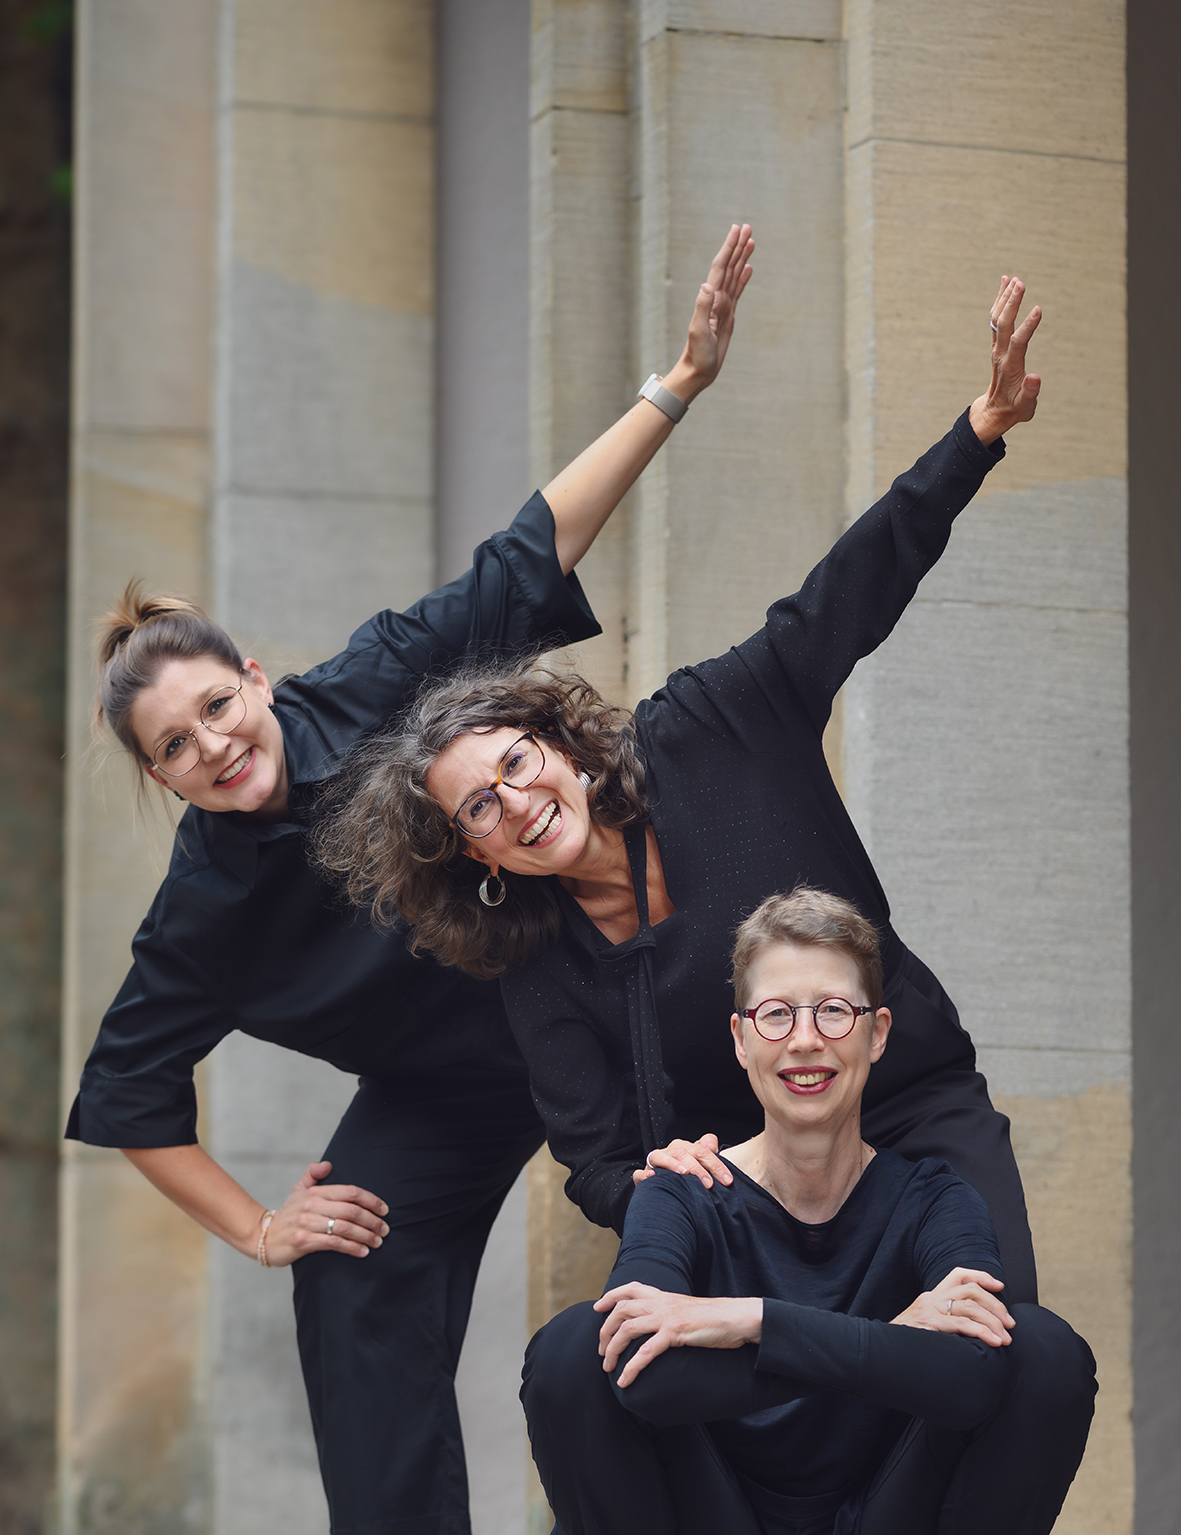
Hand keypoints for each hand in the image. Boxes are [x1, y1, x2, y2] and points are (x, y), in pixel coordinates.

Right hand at [259, 1160, 389, 1265]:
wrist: (263, 1236)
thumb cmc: (288, 1213)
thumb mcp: (298, 1189)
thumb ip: (313, 1174)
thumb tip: (328, 1164)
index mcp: (315, 1192)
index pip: (351, 1192)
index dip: (371, 1200)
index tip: (384, 1210)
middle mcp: (312, 1205)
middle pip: (351, 1211)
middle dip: (373, 1221)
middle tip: (385, 1230)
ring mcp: (307, 1223)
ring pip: (345, 1228)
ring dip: (366, 1236)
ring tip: (378, 1242)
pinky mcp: (304, 1241)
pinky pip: (334, 1243)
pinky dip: (352, 1248)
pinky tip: (363, 1252)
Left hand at [594, 1282, 761, 1386]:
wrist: (736, 1318)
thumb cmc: (715, 1318)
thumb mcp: (687, 1309)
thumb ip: (670, 1311)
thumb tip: (658, 1323)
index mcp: (664, 1296)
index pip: (630, 1288)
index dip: (611, 1296)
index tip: (598, 1308)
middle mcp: (661, 1303)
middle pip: (621, 1310)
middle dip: (605, 1330)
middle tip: (601, 1351)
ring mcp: (667, 1317)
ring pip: (627, 1329)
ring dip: (613, 1349)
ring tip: (608, 1367)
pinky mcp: (675, 1333)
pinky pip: (646, 1351)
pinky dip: (632, 1367)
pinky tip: (625, 1380)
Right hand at [632, 1131, 732, 1188]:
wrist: (664, 1184)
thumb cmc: (685, 1172)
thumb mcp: (699, 1162)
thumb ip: (707, 1152)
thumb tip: (713, 1145)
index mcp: (685, 1147)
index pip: (702, 1150)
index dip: (716, 1164)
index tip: (727, 1180)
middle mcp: (670, 1151)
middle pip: (684, 1153)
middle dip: (698, 1168)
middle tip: (709, 1184)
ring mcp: (655, 1163)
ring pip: (662, 1157)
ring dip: (673, 1164)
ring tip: (685, 1174)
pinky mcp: (643, 1176)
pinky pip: (640, 1174)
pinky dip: (645, 1175)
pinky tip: (652, 1177)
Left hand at [662, 224, 754, 404]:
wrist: (697, 371)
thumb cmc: (697, 355)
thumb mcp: (700, 332)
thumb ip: (703, 308)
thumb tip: (707, 285)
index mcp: (711, 299)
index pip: (721, 267)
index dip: (728, 247)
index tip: (737, 230)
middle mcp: (716, 299)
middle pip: (728, 266)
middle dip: (737, 246)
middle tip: (747, 226)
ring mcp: (722, 306)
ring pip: (734, 275)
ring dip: (741, 258)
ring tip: (750, 240)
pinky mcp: (728, 316)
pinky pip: (737, 291)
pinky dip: (743, 278)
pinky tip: (748, 268)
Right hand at [891, 1266, 1013, 1347]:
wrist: (878, 1351)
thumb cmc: (905, 1345)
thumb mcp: (924, 1328)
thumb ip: (944, 1324)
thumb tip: (973, 1332)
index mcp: (930, 1297)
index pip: (958, 1275)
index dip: (980, 1276)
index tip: (999, 1286)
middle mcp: (930, 1298)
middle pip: (970, 1290)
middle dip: (995, 1305)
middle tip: (1010, 1325)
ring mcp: (928, 1309)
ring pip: (969, 1306)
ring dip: (993, 1321)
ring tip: (1006, 1338)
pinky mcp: (929, 1323)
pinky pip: (961, 1324)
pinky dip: (982, 1331)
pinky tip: (994, 1341)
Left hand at [969, 276, 1041, 443]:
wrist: (995, 411)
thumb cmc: (1014, 409)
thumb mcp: (1025, 408)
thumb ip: (1030, 393)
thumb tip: (1035, 377)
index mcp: (1010, 367)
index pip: (1018, 342)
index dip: (1028, 326)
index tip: (1039, 309)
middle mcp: (1000, 354)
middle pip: (1003, 325)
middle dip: (1011, 304)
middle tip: (1021, 282)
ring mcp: (997, 348)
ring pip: (997, 319)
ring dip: (1004, 298)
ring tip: (1013, 279)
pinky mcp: (997, 345)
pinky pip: (996, 320)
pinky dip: (1000, 302)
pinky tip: (1006, 285)